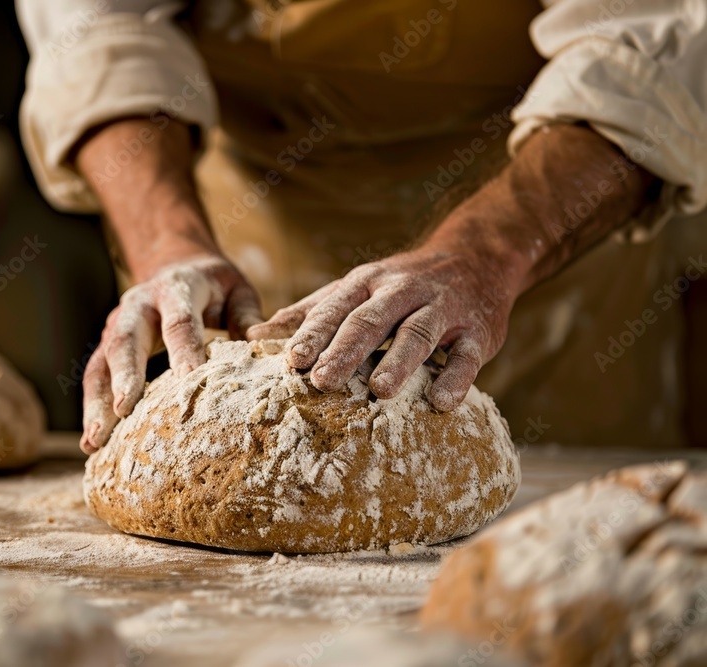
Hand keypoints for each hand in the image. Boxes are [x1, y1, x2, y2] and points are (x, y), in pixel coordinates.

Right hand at [80, 255, 261, 452]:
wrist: (177, 266)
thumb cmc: (215, 289)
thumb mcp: (237, 292)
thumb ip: (247, 317)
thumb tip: (258, 348)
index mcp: (176, 288)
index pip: (179, 321)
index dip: (183, 349)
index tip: (188, 379)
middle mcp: (139, 305)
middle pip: (126, 340)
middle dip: (124, 375)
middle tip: (123, 409)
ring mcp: (116, 325)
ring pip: (100, 362)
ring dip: (96, 402)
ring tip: (94, 440)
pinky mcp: (106, 345)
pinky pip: (94, 376)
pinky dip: (91, 408)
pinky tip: (92, 442)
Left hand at [247, 124, 654, 410]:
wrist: (479, 257)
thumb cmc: (402, 282)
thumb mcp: (356, 287)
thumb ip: (311, 311)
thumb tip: (255, 334)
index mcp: (367, 282)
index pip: (335, 308)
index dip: (313, 334)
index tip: (290, 362)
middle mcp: (402, 290)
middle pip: (371, 320)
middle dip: (345, 350)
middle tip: (322, 382)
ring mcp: (443, 308)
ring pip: (418, 333)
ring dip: (399, 361)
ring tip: (380, 391)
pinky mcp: (478, 330)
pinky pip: (468, 354)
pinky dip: (456, 378)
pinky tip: (442, 402)